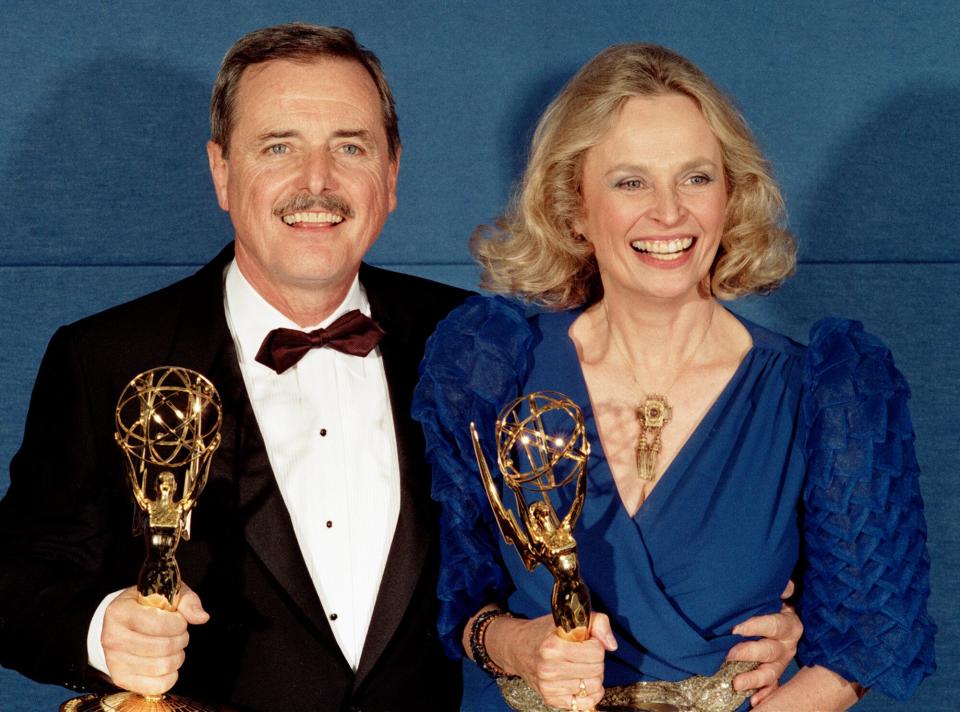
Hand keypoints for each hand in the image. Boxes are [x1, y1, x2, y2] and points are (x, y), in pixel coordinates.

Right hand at [101, 583, 208, 695]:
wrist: (122, 620)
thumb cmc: (146, 605)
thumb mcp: (167, 593)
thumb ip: (187, 602)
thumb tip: (202, 617)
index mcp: (120, 612)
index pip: (158, 624)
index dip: (179, 623)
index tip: (179, 620)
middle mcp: (112, 637)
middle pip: (163, 647)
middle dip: (181, 639)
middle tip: (179, 634)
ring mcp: (114, 660)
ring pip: (162, 667)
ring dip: (177, 656)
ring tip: (174, 646)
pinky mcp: (121, 679)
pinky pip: (156, 686)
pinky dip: (171, 676)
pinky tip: (168, 661)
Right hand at [487, 612, 616, 709]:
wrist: (518, 648)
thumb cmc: (545, 632)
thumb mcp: (569, 618)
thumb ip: (597, 623)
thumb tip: (611, 645)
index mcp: (553, 647)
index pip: (596, 651)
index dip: (596, 643)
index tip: (586, 640)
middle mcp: (549, 669)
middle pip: (597, 670)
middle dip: (595, 660)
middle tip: (583, 653)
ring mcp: (549, 686)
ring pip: (594, 686)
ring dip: (591, 675)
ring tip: (579, 666)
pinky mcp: (551, 699)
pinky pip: (586, 702)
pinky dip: (589, 692)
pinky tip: (580, 681)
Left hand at [727, 580, 801, 705]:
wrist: (789, 618)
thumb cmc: (777, 604)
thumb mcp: (780, 594)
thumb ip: (784, 589)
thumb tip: (785, 584)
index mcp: (789, 625)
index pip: (773, 625)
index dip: (755, 626)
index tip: (735, 628)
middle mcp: (787, 645)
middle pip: (769, 651)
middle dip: (748, 653)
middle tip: (728, 654)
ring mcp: (781, 662)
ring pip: (770, 673)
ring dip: (754, 679)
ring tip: (736, 683)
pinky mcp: (776, 674)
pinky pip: (772, 687)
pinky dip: (764, 695)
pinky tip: (753, 702)